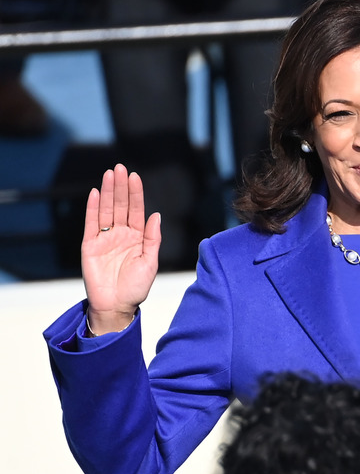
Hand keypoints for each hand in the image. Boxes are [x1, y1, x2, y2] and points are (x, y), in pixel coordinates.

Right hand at [82, 164, 160, 334]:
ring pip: (105, 210)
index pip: (136, 210)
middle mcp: (121, 234)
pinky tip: (93, 193)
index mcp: (137, 237)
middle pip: (120, 205)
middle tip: (120, 168)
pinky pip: (91, 224)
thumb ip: (152, 239)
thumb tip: (156, 215)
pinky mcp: (90, 246)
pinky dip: (92, 208)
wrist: (116, 306)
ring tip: (109, 174)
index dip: (135, 193)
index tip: (134, 176)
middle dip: (120, 187)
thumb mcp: (150, 262)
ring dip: (106, 192)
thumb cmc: (136, 287)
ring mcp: (105, 239)